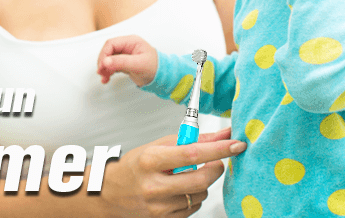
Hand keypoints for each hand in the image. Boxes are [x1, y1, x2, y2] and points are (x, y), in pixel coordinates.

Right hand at [97, 35, 159, 86]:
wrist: (162, 77)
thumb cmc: (155, 67)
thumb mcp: (138, 64)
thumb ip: (121, 62)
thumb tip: (106, 61)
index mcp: (131, 41)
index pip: (111, 44)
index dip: (104, 54)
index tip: (102, 65)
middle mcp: (127, 47)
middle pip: (108, 51)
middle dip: (103, 62)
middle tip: (102, 72)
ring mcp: (125, 55)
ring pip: (108, 59)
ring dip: (104, 68)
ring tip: (104, 77)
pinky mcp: (124, 63)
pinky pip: (112, 65)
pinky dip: (108, 72)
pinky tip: (107, 78)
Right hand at [97, 128, 245, 216]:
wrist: (108, 195)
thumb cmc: (134, 167)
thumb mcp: (158, 146)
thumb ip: (191, 140)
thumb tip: (222, 134)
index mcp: (151, 161)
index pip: (193, 154)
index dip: (219, 149)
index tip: (236, 144)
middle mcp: (154, 186)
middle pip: (201, 181)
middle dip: (216, 169)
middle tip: (217, 162)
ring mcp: (159, 207)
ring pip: (199, 195)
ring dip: (202, 184)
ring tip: (185, 176)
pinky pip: (192, 209)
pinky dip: (192, 198)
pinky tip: (178, 191)